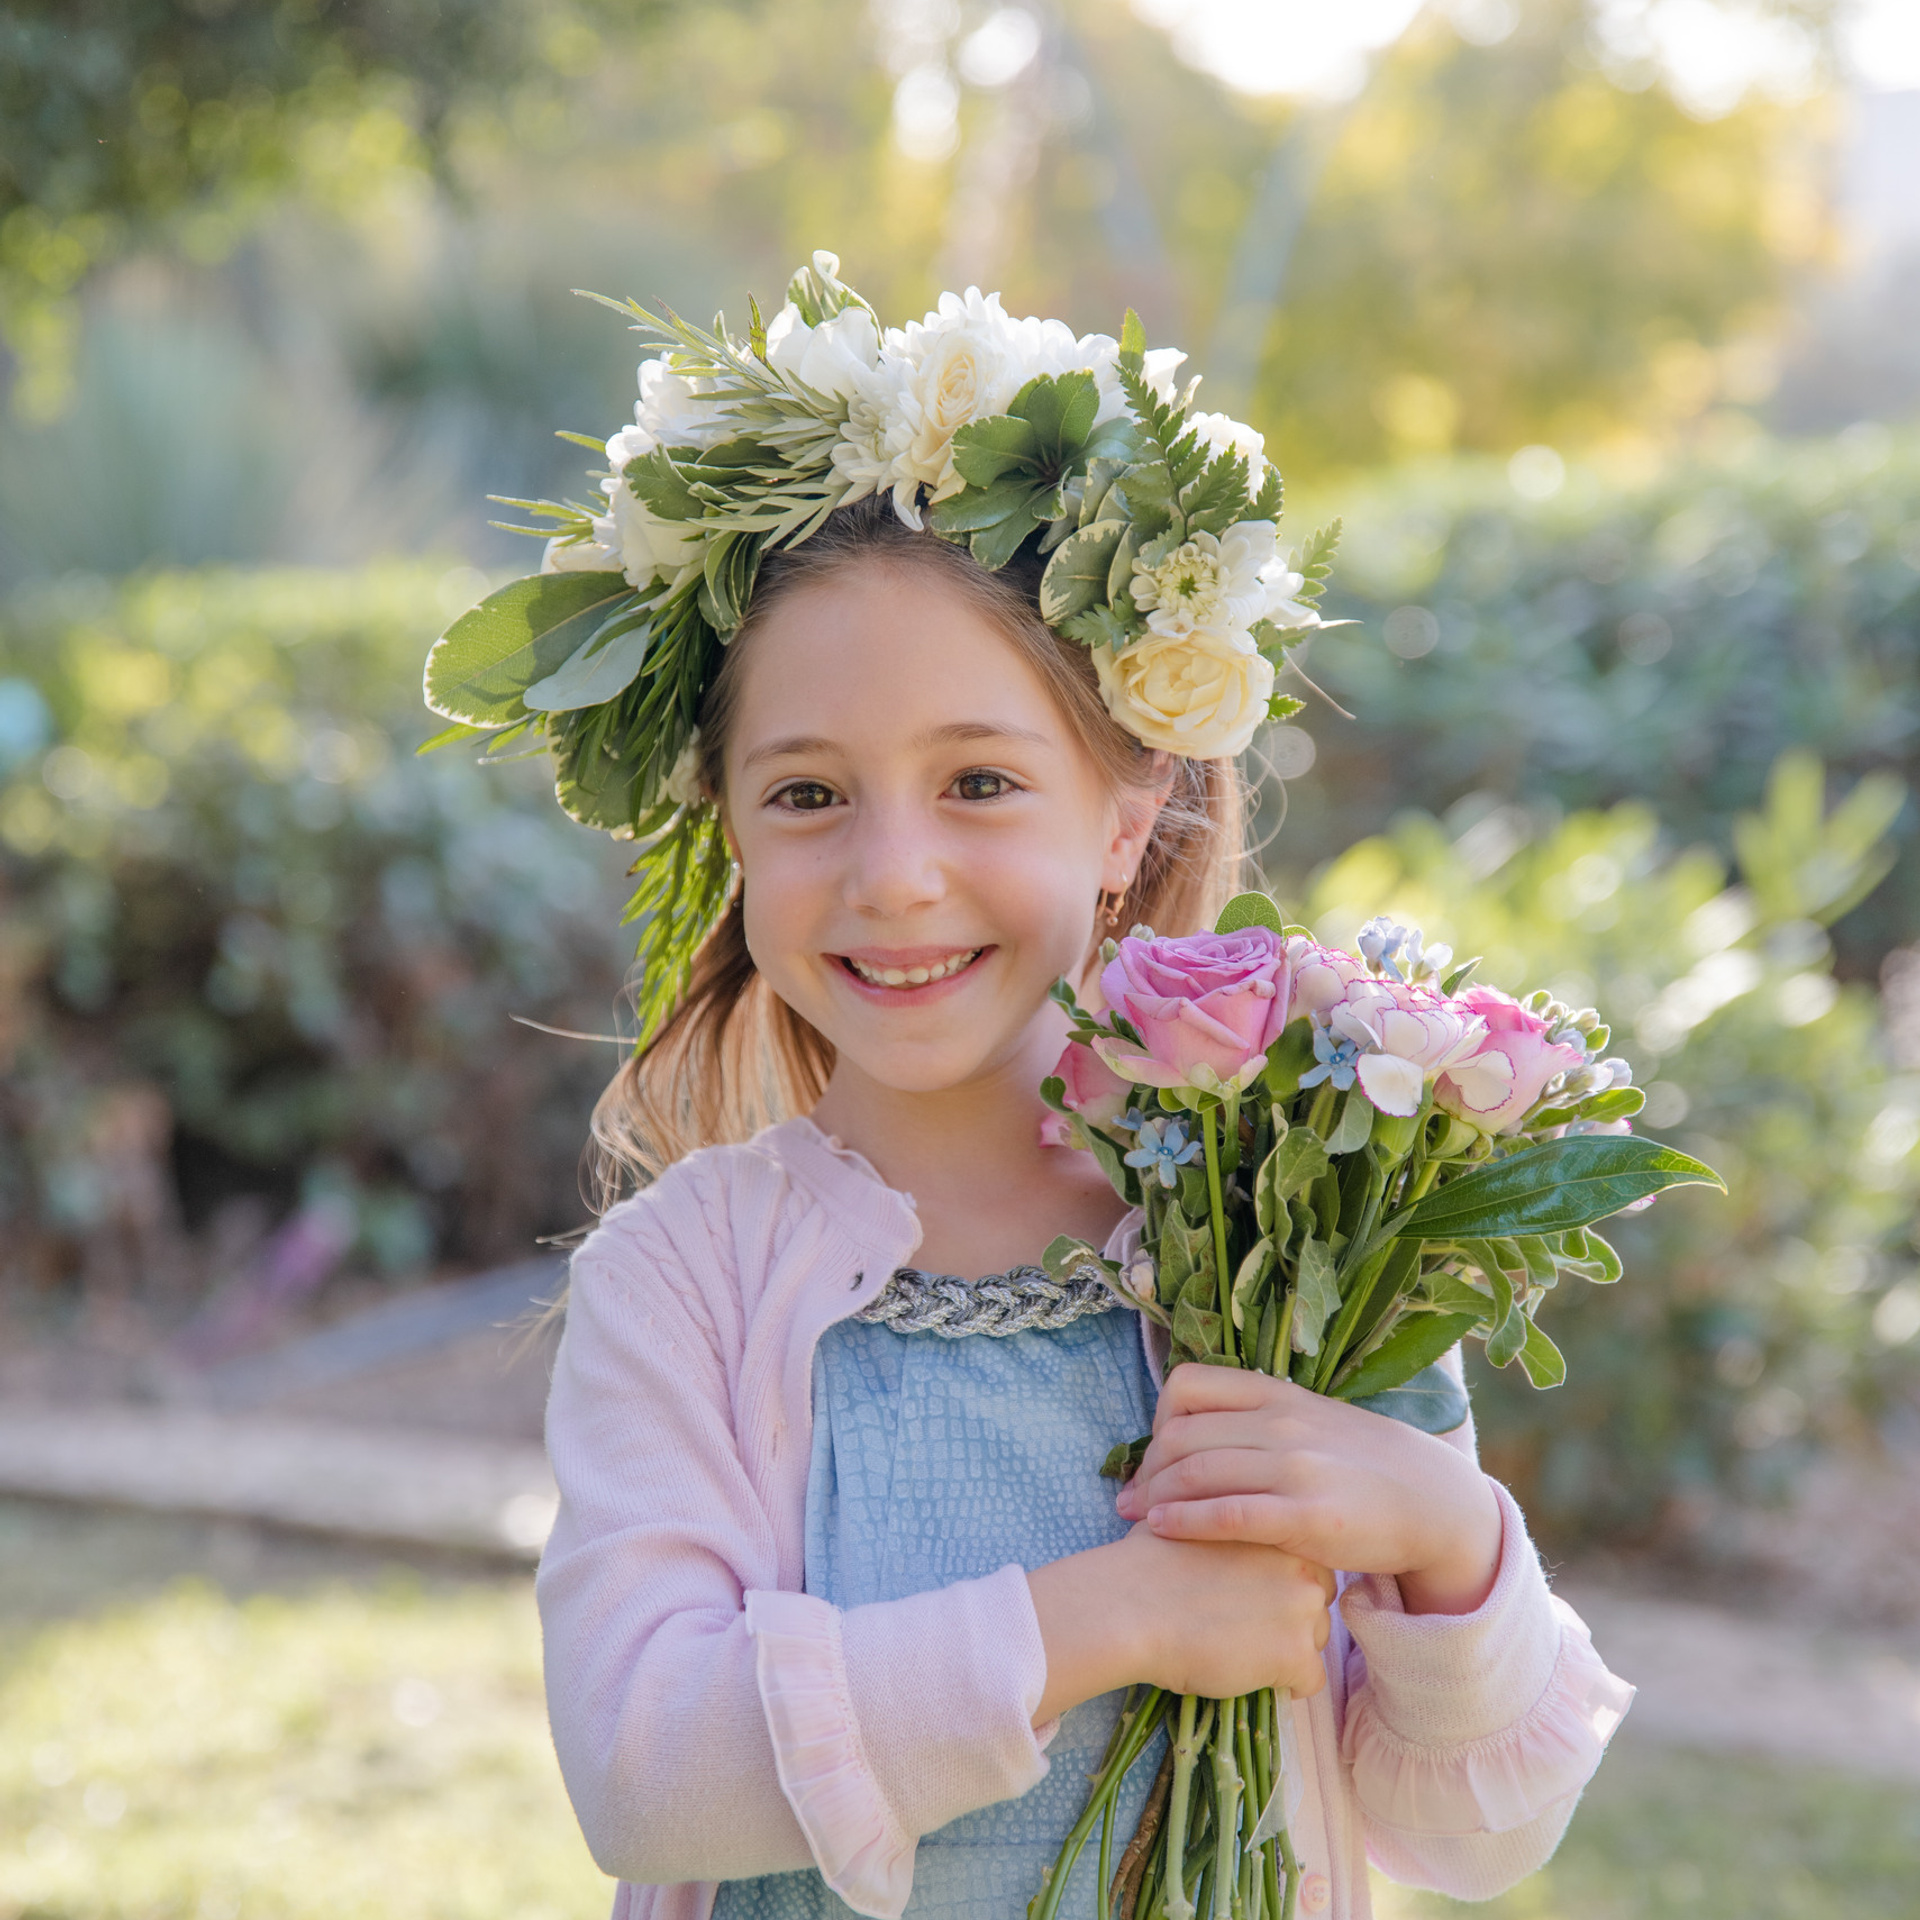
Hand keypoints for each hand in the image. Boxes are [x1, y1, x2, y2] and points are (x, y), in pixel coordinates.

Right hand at [1026, 1524, 1333, 1724]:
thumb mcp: (1198, 1521)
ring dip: (1285, 1649)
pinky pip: (1309, 1681)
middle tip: (1241, 1622)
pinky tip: (1246, 1671)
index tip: (1247, 1595)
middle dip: (1288, 1616)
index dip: (1277, 1584)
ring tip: (1238, 1647)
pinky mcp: (1294, 1654)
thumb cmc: (1150, 1562)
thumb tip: (1233, 1542)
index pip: (1305, 1565)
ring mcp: (1302, 1611)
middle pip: (1315, 1603)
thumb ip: (1230, 1528)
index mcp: (1278, 1531)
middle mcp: (1302, 1566)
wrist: (1131, 1604)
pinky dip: (1283, 1684)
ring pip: (1314, 1641)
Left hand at [1114, 1364, 1502, 1616]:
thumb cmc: (1362, 1463)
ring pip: (1196, 1471)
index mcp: (1277, 1393)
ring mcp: (1295, 1468)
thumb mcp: (1309, 1418)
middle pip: (1181, 1434)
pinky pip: (1229, 1513)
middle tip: (1131, 1495)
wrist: (1433, 1500)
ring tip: (1135, 1515)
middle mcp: (1281, 1423)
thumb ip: (1258, 1416)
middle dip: (1146, 1467)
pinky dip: (1185, 1519)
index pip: (1186, 1386)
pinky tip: (1163, 1529)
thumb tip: (1199, 1425)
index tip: (1152, 1454)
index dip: (1156, 1421)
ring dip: (1154, 1495)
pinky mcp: (1308, 1517)